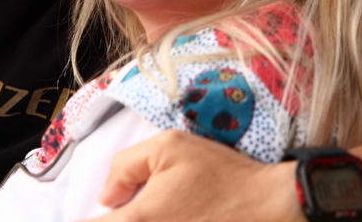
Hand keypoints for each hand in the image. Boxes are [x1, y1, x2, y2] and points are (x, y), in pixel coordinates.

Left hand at [83, 130, 302, 221]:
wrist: (267, 205)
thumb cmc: (219, 173)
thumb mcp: (168, 147)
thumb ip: (125, 166)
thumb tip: (106, 197)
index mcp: (139, 220)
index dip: (94, 215)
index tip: (110, 203)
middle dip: (115, 217)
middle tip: (128, 203)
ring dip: (135, 219)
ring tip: (161, 206)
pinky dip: (159, 221)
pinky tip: (173, 213)